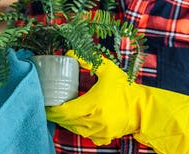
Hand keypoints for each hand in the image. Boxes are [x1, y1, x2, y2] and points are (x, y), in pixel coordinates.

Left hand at [46, 51, 188, 153]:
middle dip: (57, 115)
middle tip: (51, 105)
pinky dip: (79, 127)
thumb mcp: (108, 70)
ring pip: (74, 129)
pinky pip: (85, 134)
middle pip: (66, 121)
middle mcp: (92, 121)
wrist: (142, 108)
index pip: (63, 111)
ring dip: (67, 121)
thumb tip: (70, 52)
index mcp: (91, 105)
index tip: (46, 103)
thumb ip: (88, 60)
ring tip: (62, 111)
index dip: (52, 109)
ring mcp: (98, 131)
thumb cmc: (125, 88)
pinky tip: (78, 119)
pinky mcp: (103, 137)